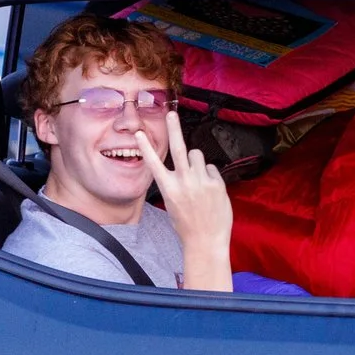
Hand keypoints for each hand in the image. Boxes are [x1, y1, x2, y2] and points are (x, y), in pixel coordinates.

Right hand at [135, 109, 233, 291]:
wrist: (205, 241)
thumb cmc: (188, 224)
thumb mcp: (173, 204)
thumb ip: (176, 183)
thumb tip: (186, 166)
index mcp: (167, 189)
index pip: (154, 163)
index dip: (146, 147)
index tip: (139, 133)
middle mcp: (183, 182)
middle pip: (178, 148)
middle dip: (174, 129)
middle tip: (171, 114)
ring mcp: (200, 181)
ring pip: (198, 155)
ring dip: (197, 162)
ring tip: (198, 180)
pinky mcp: (216, 183)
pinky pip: (211, 168)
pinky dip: (209, 176)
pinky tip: (210, 191)